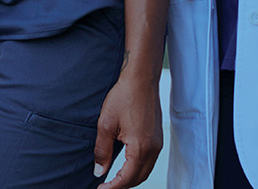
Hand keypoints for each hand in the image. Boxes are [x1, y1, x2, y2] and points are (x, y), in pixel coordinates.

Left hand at [94, 71, 161, 187]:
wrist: (141, 80)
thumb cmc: (123, 97)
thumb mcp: (106, 124)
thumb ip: (102, 150)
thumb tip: (99, 171)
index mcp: (140, 148)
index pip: (127, 178)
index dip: (114, 187)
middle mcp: (153, 149)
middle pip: (139, 178)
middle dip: (123, 185)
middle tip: (106, 187)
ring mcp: (158, 144)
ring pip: (145, 171)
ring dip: (131, 178)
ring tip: (114, 180)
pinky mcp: (158, 139)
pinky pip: (149, 161)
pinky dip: (138, 168)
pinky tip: (126, 166)